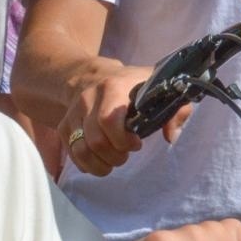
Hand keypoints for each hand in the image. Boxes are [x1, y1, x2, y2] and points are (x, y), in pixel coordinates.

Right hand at [60, 64, 190, 176]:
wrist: (92, 76)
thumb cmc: (132, 86)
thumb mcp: (159, 89)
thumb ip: (177, 109)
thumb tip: (171, 136)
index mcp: (113, 87)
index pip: (109, 120)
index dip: (123, 140)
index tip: (137, 143)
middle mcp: (87, 99)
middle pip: (96, 141)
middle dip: (115, 156)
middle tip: (125, 154)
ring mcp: (72, 113)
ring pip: (81, 150)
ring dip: (100, 164)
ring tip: (113, 160)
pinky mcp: (63, 125)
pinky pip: (72, 153)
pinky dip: (87, 164)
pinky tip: (100, 160)